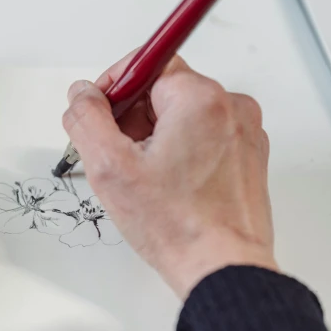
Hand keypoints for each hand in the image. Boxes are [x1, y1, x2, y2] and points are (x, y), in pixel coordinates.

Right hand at [62, 52, 276, 298]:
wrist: (223, 268)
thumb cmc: (176, 225)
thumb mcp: (109, 167)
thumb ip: (86, 118)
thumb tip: (82, 94)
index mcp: (199, 98)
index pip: (147, 63)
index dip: (115, 86)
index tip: (101, 113)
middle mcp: (230, 107)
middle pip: (165, 90)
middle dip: (134, 117)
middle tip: (119, 157)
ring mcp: (244, 132)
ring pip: (184, 115)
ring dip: (156, 136)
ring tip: (145, 178)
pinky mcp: (248, 156)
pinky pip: (205, 136)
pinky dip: (181, 151)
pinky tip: (167, 185)